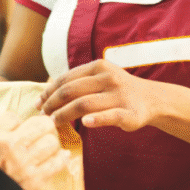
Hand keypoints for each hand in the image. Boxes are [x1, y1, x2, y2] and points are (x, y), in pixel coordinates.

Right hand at [0, 113, 69, 189]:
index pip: (13, 116)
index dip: (16, 123)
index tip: (15, 130)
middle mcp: (8, 144)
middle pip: (40, 123)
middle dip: (41, 127)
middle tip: (39, 132)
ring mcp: (23, 162)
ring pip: (51, 141)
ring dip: (50, 144)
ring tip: (46, 147)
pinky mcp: (34, 180)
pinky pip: (57, 163)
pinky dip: (61, 159)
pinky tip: (61, 156)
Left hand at [38, 59, 154, 130]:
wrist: (151, 99)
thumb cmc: (117, 89)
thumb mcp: (100, 77)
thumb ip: (78, 81)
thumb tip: (45, 92)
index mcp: (98, 66)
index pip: (66, 79)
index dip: (49, 92)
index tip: (38, 103)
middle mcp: (108, 78)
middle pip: (71, 91)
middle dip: (52, 103)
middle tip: (42, 115)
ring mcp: (119, 95)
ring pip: (85, 104)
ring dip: (64, 114)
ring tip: (54, 122)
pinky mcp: (129, 112)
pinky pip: (110, 116)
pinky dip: (96, 119)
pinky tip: (84, 123)